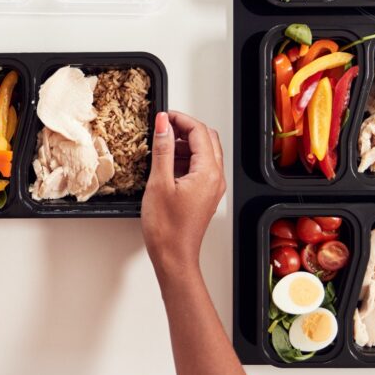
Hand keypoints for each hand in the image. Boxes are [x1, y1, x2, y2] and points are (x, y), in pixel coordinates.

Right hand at [141, 111, 225, 280]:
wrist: (173, 257)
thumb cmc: (167, 229)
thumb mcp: (159, 183)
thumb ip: (163, 149)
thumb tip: (163, 124)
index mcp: (208, 172)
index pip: (199, 132)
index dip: (181, 119)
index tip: (163, 116)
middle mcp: (215, 178)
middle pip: (206, 139)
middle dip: (184, 129)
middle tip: (162, 127)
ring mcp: (211, 187)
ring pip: (203, 153)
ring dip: (184, 144)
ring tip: (161, 146)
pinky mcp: (204, 195)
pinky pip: (199, 168)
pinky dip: (184, 159)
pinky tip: (166, 164)